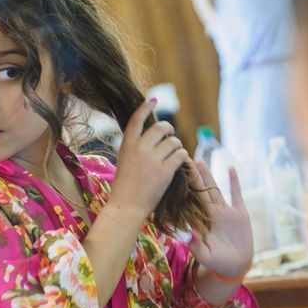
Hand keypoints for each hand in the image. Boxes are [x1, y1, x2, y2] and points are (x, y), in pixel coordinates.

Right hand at [110, 99, 187, 217]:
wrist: (126, 207)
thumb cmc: (124, 187)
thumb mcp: (124, 161)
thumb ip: (135, 148)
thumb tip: (151, 137)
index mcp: (127, 145)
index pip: (137, 119)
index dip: (146, 107)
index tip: (153, 100)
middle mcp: (140, 149)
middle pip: (161, 128)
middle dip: (169, 129)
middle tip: (171, 135)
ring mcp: (152, 160)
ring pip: (174, 141)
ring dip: (177, 145)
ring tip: (175, 152)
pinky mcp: (165, 171)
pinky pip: (180, 155)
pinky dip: (183, 157)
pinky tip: (181, 162)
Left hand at [189, 159, 253, 277]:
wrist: (236, 265)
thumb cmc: (217, 263)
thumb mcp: (206, 256)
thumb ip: (196, 246)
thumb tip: (188, 233)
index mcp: (200, 223)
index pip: (189, 203)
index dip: (183, 190)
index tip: (174, 176)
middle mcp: (211, 214)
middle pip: (199, 191)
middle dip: (192, 176)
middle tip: (182, 159)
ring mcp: (225, 212)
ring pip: (214, 189)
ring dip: (208, 175)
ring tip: (200, 160)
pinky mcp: (239, 213)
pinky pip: (236, 194)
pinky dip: (234, 182)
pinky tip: (231, 168)